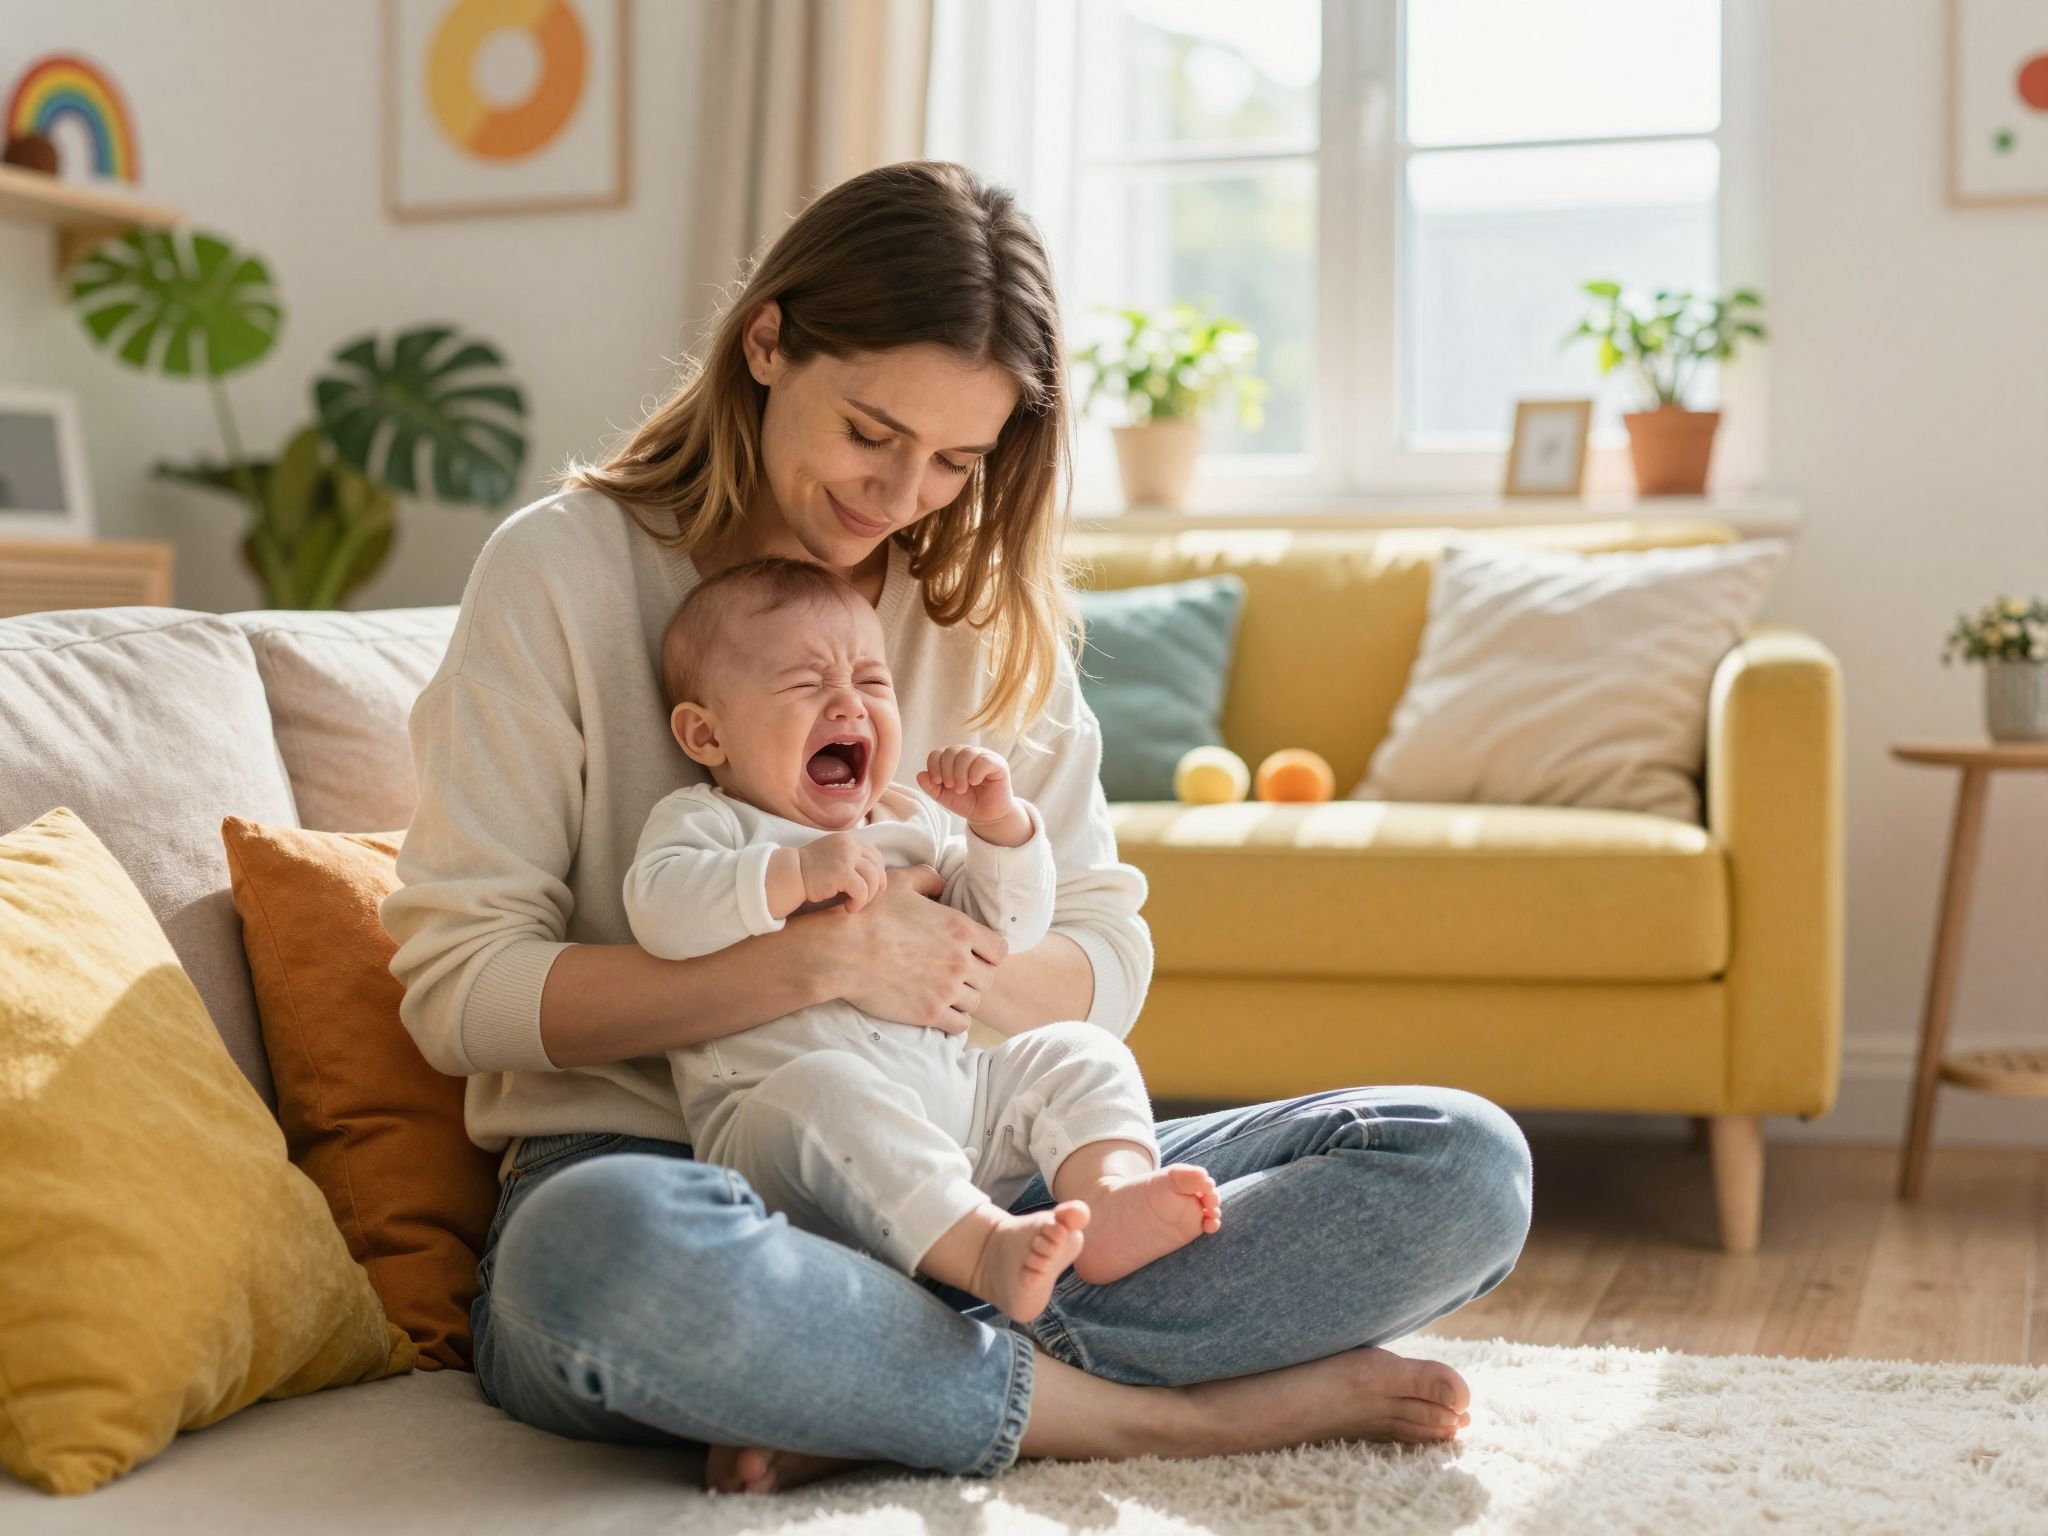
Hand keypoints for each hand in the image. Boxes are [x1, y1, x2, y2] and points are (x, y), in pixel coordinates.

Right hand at [798, 833, 886, 912]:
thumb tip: (874, 875)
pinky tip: (849, 907)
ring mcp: (846, 857)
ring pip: (872, 879)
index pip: (874, 854)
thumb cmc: (811, 870)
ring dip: (867, 896)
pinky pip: (862, 890)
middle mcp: (849, 845)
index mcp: (848, 840)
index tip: (877, 885)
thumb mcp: (833, 855)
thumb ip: (850, 857)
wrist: (791, 874)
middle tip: (868, 898)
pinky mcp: (843, 873)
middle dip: (877, 885)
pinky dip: (859, 902)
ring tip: (855, 903)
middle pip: (877, 866)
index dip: (879, 871)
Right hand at [828, 863, 1008, 1032]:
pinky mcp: (930, 1013)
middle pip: (988, 978)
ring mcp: (946, 989)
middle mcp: (959, 960)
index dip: (988, 953)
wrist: (842, 951)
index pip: (999, 950)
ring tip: (944, 993)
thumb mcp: (900, 883)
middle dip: (974, 976)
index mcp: (960, 928)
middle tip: (954, 974)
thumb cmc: (869, 914)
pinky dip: (953, 1021)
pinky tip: (939, 1011)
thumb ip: (928, 879)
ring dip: (962, 998)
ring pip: (974, 1002)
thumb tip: (942, 883)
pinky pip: (960, 1026)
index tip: (973, 954)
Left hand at [917, 745, 1015, 828]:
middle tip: (952, 787)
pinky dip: (975, 772)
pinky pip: (983, 760)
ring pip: (966, 754)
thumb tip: (920, 775)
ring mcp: (983, 756)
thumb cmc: (966, 802)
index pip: (938, 752)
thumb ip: (930, 786)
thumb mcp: (943, 796)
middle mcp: (968, 753)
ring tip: (962, 789)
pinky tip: (974, 782)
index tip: (937, 782)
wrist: (986, 815)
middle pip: (950, 751)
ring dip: (960, 774)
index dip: (934, 766)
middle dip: (947, 772)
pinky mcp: (998, 763)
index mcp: (954, 759)